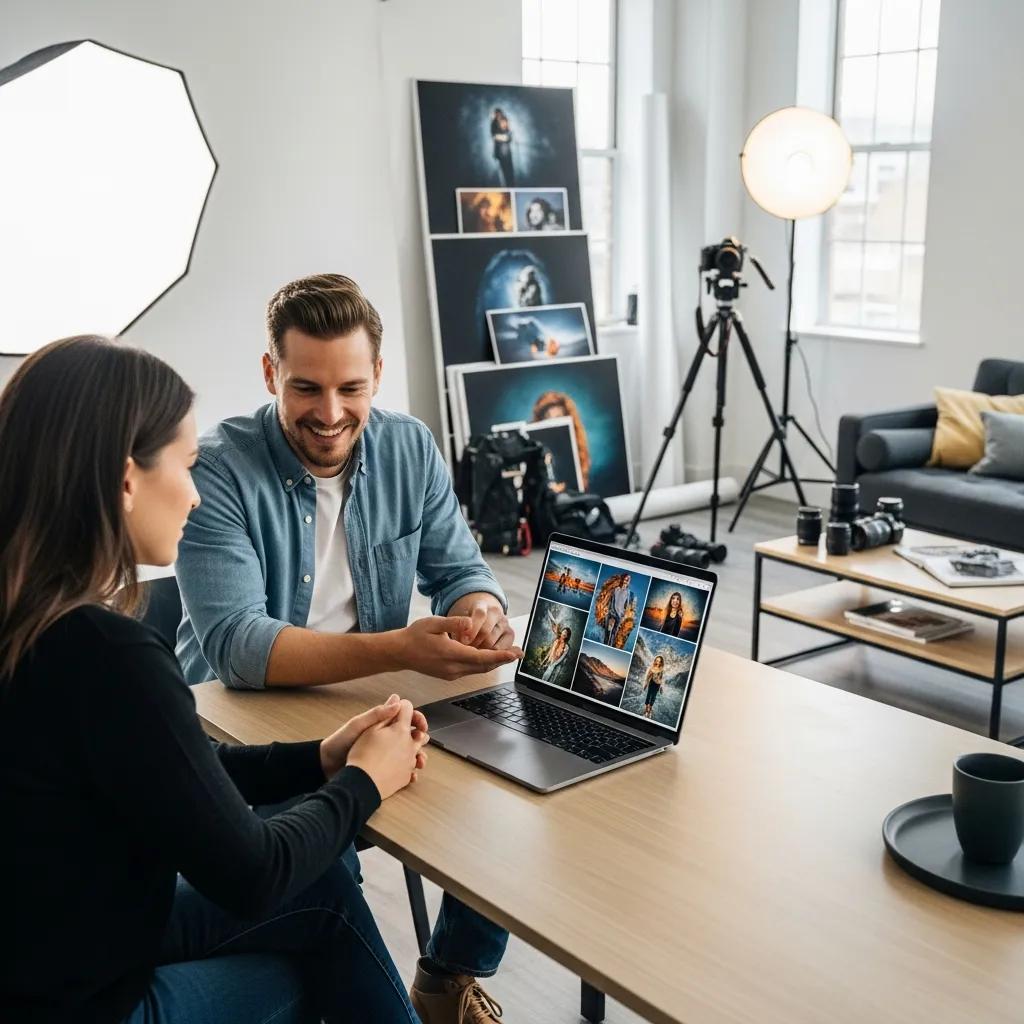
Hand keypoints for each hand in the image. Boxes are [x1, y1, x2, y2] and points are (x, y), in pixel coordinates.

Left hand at [320, 693, 428, 778]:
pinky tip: (411, 776)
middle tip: (421, 744)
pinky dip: (409, 773)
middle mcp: (386, 738)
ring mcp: (386, 754)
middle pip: (411, 736)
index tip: (420, 725)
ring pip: (409, 754)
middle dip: (420, 739)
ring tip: (419, 763)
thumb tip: (397, 701)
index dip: (416, 719)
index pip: (405, 717)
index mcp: (382, 724)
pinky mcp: (384, 769)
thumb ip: (377, 714)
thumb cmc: (339, 742)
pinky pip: (401, 770)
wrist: (326, 765)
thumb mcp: (357, 726)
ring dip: (417, 757)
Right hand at [398, 615, 522, 680]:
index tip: (515, 654)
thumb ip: (454, 622)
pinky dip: (483, 663)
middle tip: (519, 653)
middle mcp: (453, 668)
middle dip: (503, 659)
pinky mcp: (449, 674)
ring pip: (479, 669)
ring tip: (510, 654)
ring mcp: (451, 673)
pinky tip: (490, 657)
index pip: (481, 657)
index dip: (500, 656)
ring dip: (494, 662)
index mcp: (450, 654)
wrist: (399, 652)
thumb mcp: (434, 622)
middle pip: (484, 666)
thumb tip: (471, 623)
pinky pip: (471, 670)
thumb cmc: (415, 635)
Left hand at [446, 593, 515, 650]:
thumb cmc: (466, 621)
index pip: (480, 614)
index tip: (463, 640)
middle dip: (473, 644)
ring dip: (481, 652)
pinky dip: (491, 655)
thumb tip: (462, 640)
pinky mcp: (510, 635)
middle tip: (464, 651)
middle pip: (486, 631)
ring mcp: (505, 623)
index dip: (472, 629)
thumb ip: (458, 627)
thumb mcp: (459, 619)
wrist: (482, 617)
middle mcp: (496, 613)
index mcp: (482, 605)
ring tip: (471, 653)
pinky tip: (483, 656)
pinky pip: (501, 650)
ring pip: (493, 643)